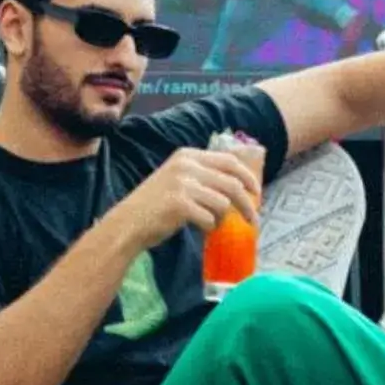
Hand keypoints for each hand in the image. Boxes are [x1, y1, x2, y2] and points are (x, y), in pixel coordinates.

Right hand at [119, 144, 262, 250]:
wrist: (128, 223)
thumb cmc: (155, 205)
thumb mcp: (177, 179)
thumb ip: (202, 177)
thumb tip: (238, 187)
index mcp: (187, 155)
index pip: (230, 161)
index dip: (248, 177)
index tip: (256, 192)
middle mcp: (186, 165)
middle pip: (232, 183)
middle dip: (247, 203)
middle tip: (253, 219)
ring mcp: (183, 184)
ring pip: (223, 203)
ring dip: (223, 218)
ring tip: (213, 224)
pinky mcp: (180, 205)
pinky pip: (210, 218)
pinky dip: (210, 227)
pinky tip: (201, 228)